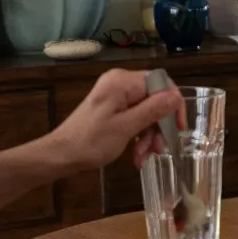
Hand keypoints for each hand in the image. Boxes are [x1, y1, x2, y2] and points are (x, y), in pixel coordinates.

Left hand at [45, 69, 182, 173]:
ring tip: (142, 157)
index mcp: (122, 81)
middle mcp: (120, 82)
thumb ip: (153, 110)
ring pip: (147, 111)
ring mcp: (115, 95)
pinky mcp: (112, 107)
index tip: (177, 129)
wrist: (60, 155)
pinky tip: (136, 155)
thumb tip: (177, 96)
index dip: (173, 105)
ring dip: (149, 135)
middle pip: (155, 99)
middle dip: (158, 126)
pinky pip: (135, 116)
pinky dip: (138, 135)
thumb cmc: (91, 142)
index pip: (162, 83)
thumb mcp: (126, 127)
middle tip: (157, 149)